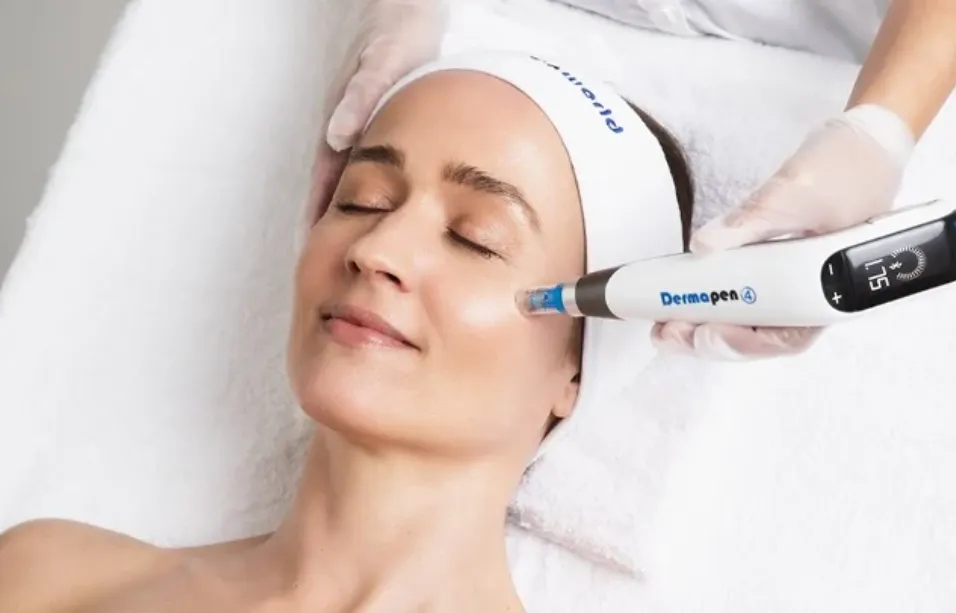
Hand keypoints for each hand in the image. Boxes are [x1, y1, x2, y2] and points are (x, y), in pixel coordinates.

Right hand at [301, 0, 446, 241]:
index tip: (315, 254)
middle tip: (333, 268)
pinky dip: (379, 198)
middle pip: (336, 192)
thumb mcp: (382, 63)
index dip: (319, 219)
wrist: (409, 9)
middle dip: (332, 228)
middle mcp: (348, 132)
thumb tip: (338, 138)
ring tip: (356, 255)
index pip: (324, 184)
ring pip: (355, 186)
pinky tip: (390, 216)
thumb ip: (360, 98)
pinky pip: (375, 173)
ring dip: (354, 218)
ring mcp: (363, 132)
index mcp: (342, 124)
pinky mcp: (381, 128)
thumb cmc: (397, 34)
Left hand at [652, 104, 915, 359]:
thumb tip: (705, 244)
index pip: (787, 336)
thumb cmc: (848, 166)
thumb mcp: (798, 189)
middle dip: (710, 339)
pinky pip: (744, 293)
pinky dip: (714, 298)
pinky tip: (685, 297)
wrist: (866, 140)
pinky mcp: (777, 266)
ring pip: (749, 320)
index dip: (741, 343)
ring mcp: (795, 282)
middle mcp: (815, 294)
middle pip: (760, 336)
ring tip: (665, 322)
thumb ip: (755, 218)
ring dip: (707, 323)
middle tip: (667, 332)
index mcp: (834, 287)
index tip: (703, 333)